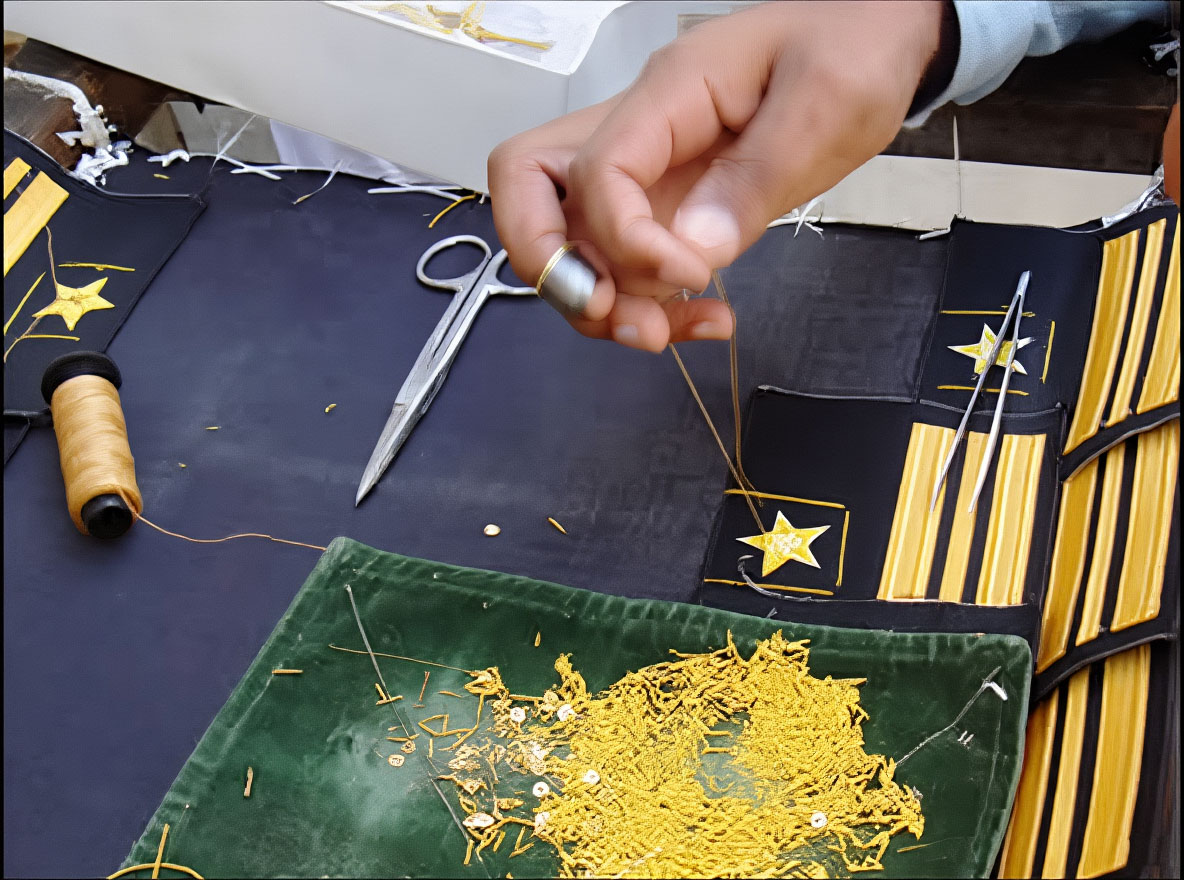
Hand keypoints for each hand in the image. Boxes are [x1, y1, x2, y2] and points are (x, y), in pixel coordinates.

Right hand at [489, 1, 942, 351]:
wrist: (875, 31)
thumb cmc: (851, 42)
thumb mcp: (825, 104)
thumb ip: (755, 180)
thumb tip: (695, 249)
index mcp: (671, 92)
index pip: (597, 170)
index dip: (626, 238)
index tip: (689, 273)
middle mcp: (642, 129)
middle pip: (532, 190)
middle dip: (553, 265)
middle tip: (608, 310)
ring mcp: (648, 166)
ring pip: (575, 240)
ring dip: (604, 300)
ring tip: (665, 331)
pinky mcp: (668, 199)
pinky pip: (628, 259)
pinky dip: (648, 300)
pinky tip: (701, 316)